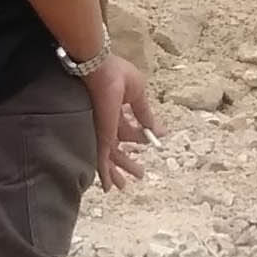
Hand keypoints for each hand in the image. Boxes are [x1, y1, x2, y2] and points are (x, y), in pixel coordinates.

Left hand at [80, 52, 161, 194]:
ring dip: (118, 172)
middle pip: (118, 148)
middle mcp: (106, 123)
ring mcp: (101, 131)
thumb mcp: (138, 94)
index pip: (129, 130)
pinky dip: (104, 174)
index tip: (151, 143)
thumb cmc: (116, 74)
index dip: (140, 137)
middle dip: (128, 161)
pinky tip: (109, 187)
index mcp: (116, 110)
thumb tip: (160, 130)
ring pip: (110, 158)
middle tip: (139, 173)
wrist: (97, 68)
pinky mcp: (99, 137)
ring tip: (125, 186)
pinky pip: (101, 160)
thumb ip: (146, 114)